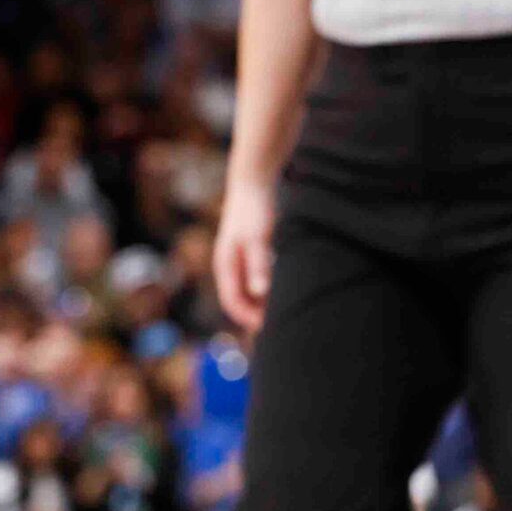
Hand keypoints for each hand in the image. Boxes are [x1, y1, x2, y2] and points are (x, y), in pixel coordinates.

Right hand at [213, 179, 275, 331]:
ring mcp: (238, 260)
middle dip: (257, 316)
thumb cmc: (254, 210)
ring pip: (248, 292)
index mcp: (225, 266)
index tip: (271, 328)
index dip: (250, 320)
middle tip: (281, 325)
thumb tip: (260, 294)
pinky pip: (256, 281)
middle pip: (240, 301)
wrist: (253, 181)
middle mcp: (229, 266)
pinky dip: (268, 290)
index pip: (233, 304)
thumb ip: (258, 265)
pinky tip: (285, 290)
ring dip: (263, 304)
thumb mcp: (257, 239)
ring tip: (286, 310)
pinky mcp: (249, 254)